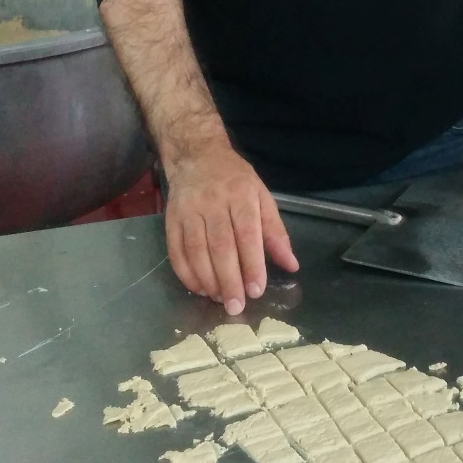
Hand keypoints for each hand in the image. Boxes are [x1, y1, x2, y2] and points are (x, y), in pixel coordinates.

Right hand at [163, 138, 297, 312]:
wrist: (196, 155)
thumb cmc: (235, 180)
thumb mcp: (262, 197)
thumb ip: (275, 233)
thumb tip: (291, 265)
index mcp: (241, 195)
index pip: (247, 234)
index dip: (252, 264)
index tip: (257, 290)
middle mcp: (213, 202)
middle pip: (220, 246)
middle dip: (229, 280)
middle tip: (237, 307)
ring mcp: (189, 210)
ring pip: (197, 251)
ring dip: (208, 280)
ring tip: (219, 299)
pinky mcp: (171, 219)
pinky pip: (176, 251)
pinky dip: (186, 274)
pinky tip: (199, 288)